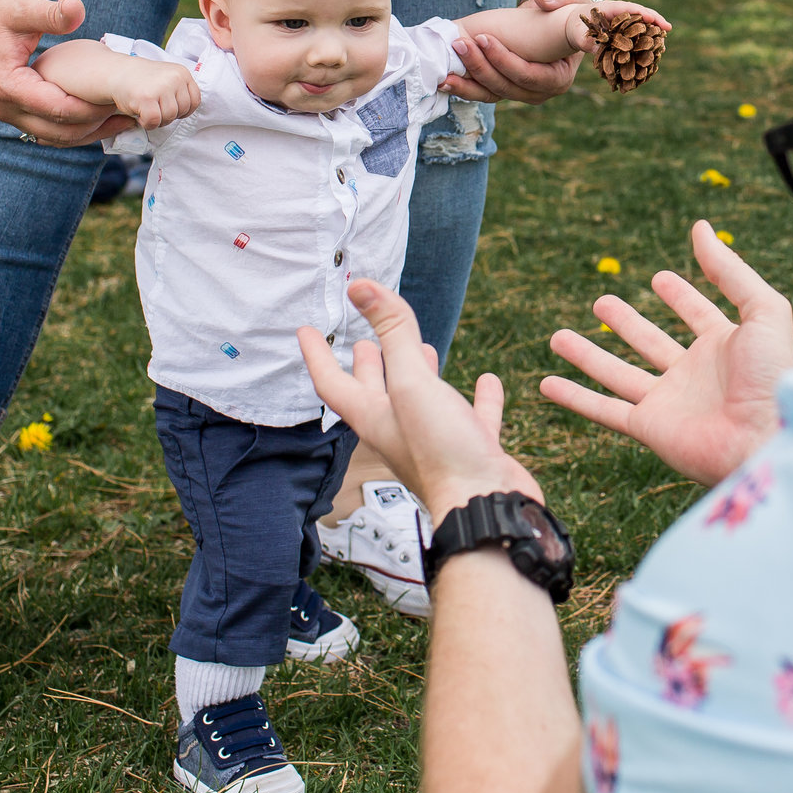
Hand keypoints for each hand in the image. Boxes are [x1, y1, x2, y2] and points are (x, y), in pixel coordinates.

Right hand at [0, 0, 133, 145]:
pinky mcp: (13, 110)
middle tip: (133, 115)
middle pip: (60, 132)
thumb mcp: (21, 7)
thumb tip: (77, 7)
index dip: (94, 109)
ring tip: (125, 121)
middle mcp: (5, 108)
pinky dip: (75, 127)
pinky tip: (102, 117)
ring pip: (54, 137)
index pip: (60, 110)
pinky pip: (48, 129)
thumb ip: (51, 12)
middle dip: (97, 125)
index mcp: (8, 87)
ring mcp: (8, 113)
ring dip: (89, 132)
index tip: (124, 101)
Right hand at [111, 60, 200, 129]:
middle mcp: (174, 78)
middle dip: (169, 116)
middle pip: (182, 111)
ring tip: (147, 111)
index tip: (169, 107)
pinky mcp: (146, 98)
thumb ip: (180, 90)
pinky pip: (154, 121)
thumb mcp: (167, 78)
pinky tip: (140, 115)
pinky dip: (147, 124)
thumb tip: (190, 111)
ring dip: (158, 120)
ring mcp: (160, 87)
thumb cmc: (144, 80)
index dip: (183, 110)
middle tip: (155, 109)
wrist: (117, 72)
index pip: (195, 101)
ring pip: (169, 117)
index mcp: (182, 73)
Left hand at [300, 280, 544, 521]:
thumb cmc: (442, 451)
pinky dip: (478, 397)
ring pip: (423, 403)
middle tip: (361, 340)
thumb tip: (361, 286)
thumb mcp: (412, 382)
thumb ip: (392, 332)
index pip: (332, 382)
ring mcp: (437, 442)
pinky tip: (487, 381)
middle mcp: (400, 430)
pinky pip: (472, 417)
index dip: (316, 355)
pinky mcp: (471, 449)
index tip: (305, 331)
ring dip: (419, 376)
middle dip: (367, 365)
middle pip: (375, 392)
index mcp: (374, 417)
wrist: (486, 506)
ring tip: (424, 349)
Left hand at [442, 0, 589, 104]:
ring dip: (466, 82)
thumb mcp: (572, 1)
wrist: (550, 18)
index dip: (504, 60)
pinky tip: (443, 81)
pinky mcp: (504, 89)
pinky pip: (482, 92)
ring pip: (490, 93)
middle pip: (505, 86)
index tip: (483, 38)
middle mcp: (540, 92)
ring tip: (444, 71)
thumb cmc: (564, 10)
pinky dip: (463, 87)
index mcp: (559, 77)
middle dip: (480, 66)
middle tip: (459, 43)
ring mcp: (520, 93)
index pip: (529, 75)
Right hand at [540, 221, 792, 485]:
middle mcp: (694, 373)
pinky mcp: (649, 427)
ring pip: (618, 373)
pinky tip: (547, 382)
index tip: (660, 277)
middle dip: (627, 322)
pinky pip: (604, 409)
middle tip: (602, 301)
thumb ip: (731, 270)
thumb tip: (700, 228)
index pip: (697, 313)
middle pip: (650, 342)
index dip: (681, 296)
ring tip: (558, 335)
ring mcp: (669, 401)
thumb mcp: (763, 310)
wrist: (764, 440)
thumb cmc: (771, 377)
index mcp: (726, 346)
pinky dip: (574, 397)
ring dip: (589, 355)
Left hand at [564, 0, 671, 56]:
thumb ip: (583, 38)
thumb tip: (593, 47)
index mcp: (609, 9)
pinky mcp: (625, 33)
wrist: (576, 27)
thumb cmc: (576, 27)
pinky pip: (638, 35)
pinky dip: (647, 41)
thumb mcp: (576, 30)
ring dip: (654, 31)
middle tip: (668, 28)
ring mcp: (623, 23)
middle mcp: (620, 14)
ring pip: (642, 24)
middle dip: (655, 20)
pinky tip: (655, 51)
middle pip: (640, 13)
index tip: (652, 18)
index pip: (627, 7)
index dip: (640, 12)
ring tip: (665, 41)